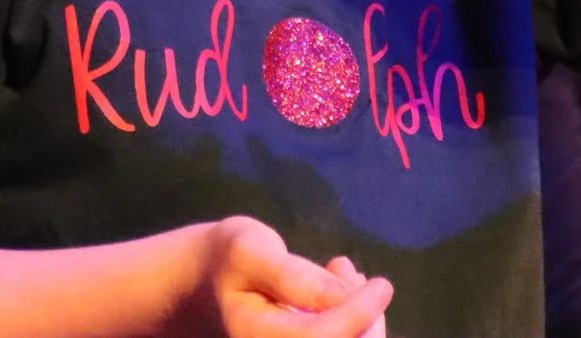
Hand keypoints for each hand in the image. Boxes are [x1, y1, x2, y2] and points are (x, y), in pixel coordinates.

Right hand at [179, 217, 392, 337]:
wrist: (198, 289)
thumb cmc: (225, 262)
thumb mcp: (249, 251)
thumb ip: (294, 277)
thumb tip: (346, 295)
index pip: (322, 337)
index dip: (359, 313)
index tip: (382, 284)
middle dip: (365, 319)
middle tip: (354, 275)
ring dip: (362, 322)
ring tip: (343, 277)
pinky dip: (351, 326)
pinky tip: (340, 294)